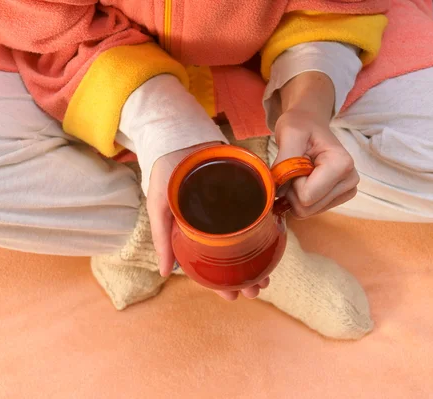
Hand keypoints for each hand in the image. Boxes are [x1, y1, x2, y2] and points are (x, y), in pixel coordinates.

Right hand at [146, 142, 269, 299]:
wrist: (180, 134)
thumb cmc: (165, 173)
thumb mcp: (159, 206)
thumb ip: (162, 238)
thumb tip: (165, 273)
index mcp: (196, 231)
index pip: (210, 264)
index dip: (221, 283)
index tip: (235, 297)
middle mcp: (216, 223)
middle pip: (234, 256)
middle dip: (246, 276)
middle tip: (257, 290)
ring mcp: (232, 208)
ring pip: (248, 240)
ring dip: (258, 259)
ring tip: (268, 275)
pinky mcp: (244, 190)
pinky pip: (257, 213)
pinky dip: (265, 228)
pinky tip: (274, 239)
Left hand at [274, 72, 358, 217]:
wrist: (309, 123)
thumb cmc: (300, 125)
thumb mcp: (289, 134)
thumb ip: (284, 161)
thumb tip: (275, 190)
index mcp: (342, 164)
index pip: (306, 196)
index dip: (291, 183)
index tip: (292, 164)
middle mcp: (350, 181)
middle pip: (307, 208)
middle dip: (292, 191)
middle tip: (294, 168)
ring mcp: (346, 191)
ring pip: (307, 212)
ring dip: (295, 195)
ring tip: (300, 172)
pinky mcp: (339, 198)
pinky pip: (310, 211)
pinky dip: (300, 197)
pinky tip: (304, 180)